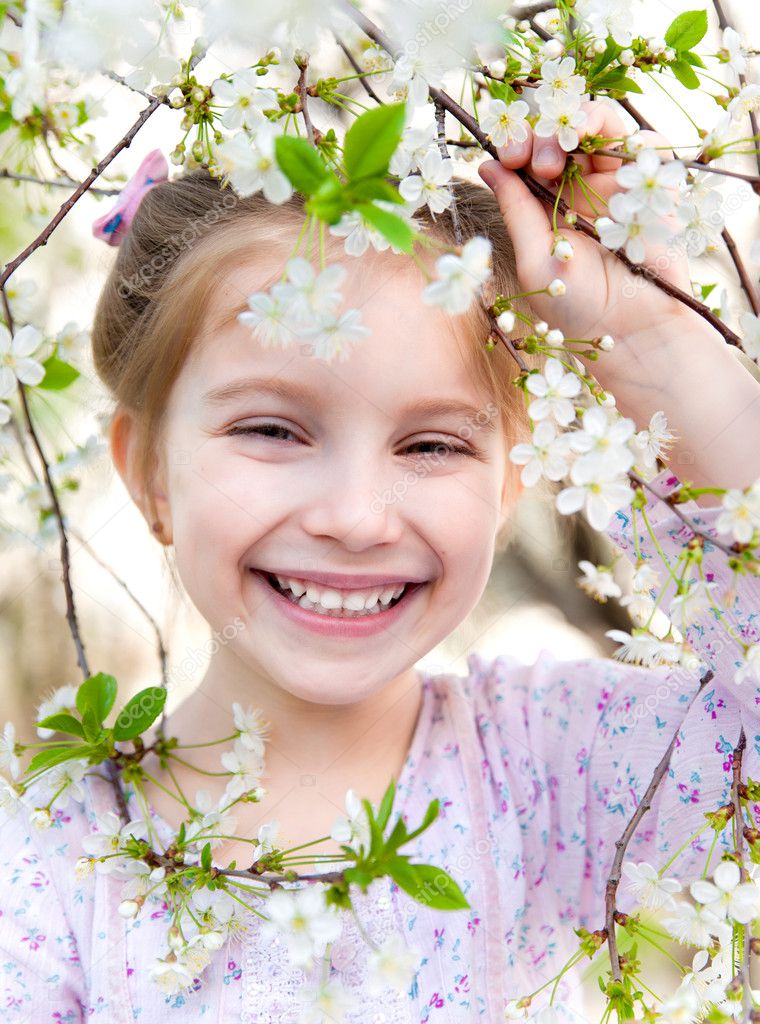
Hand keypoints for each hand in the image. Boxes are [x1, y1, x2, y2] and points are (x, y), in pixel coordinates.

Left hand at [478, 100, 759, 491]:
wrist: (631, 331)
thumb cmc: (576, 308)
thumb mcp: (533, 260)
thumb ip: (516, 210)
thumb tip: (487, 165)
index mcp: (544, 205)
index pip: (526, 155)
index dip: (515, 144)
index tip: (508, 156)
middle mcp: (579, 189)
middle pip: (558, 132)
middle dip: (541, 133)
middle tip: (537, 162)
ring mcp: (616, 185)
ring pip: (599, 126)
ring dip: (578, 123)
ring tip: (562, 153)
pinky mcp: (653, 188)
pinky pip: (645, 144)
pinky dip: (625, 137)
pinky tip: (606, 154)